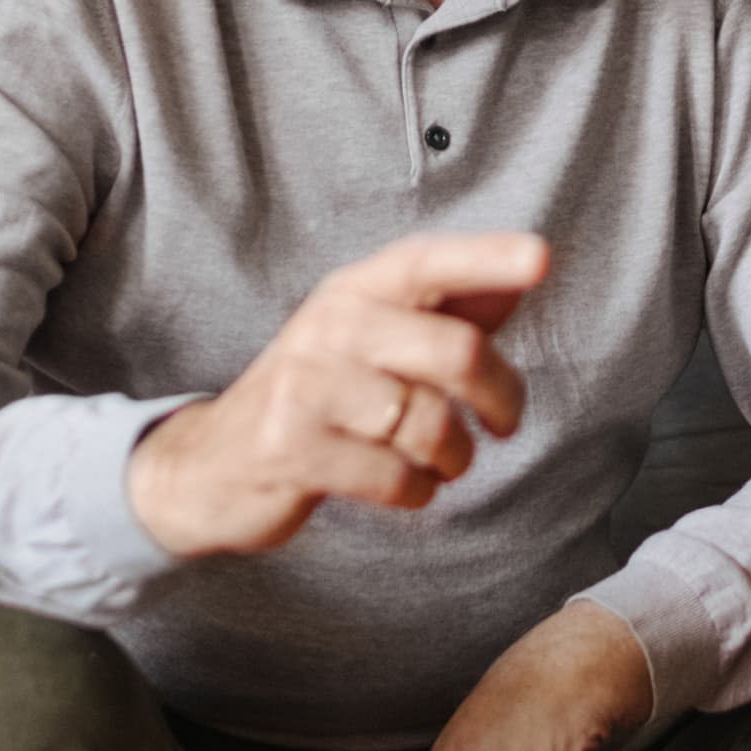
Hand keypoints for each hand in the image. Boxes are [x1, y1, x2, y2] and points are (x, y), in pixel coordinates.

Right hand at [125, 231, 542, 558]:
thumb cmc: (318, 396)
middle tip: (505, 423)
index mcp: (354, 291)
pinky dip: (417, 492)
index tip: (541, 259)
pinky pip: (395, 477)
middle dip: (501, 396)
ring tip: (442, 462)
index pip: (425, 261)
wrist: (209, 465)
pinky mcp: (291, 448)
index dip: (485, 258)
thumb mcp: (373, 339)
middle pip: (454, 351)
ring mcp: (305, 387)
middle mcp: (329, 326)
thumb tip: (529, 269)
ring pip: (429, 423)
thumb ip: (450, 307)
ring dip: (454, 457)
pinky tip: (403, 486)